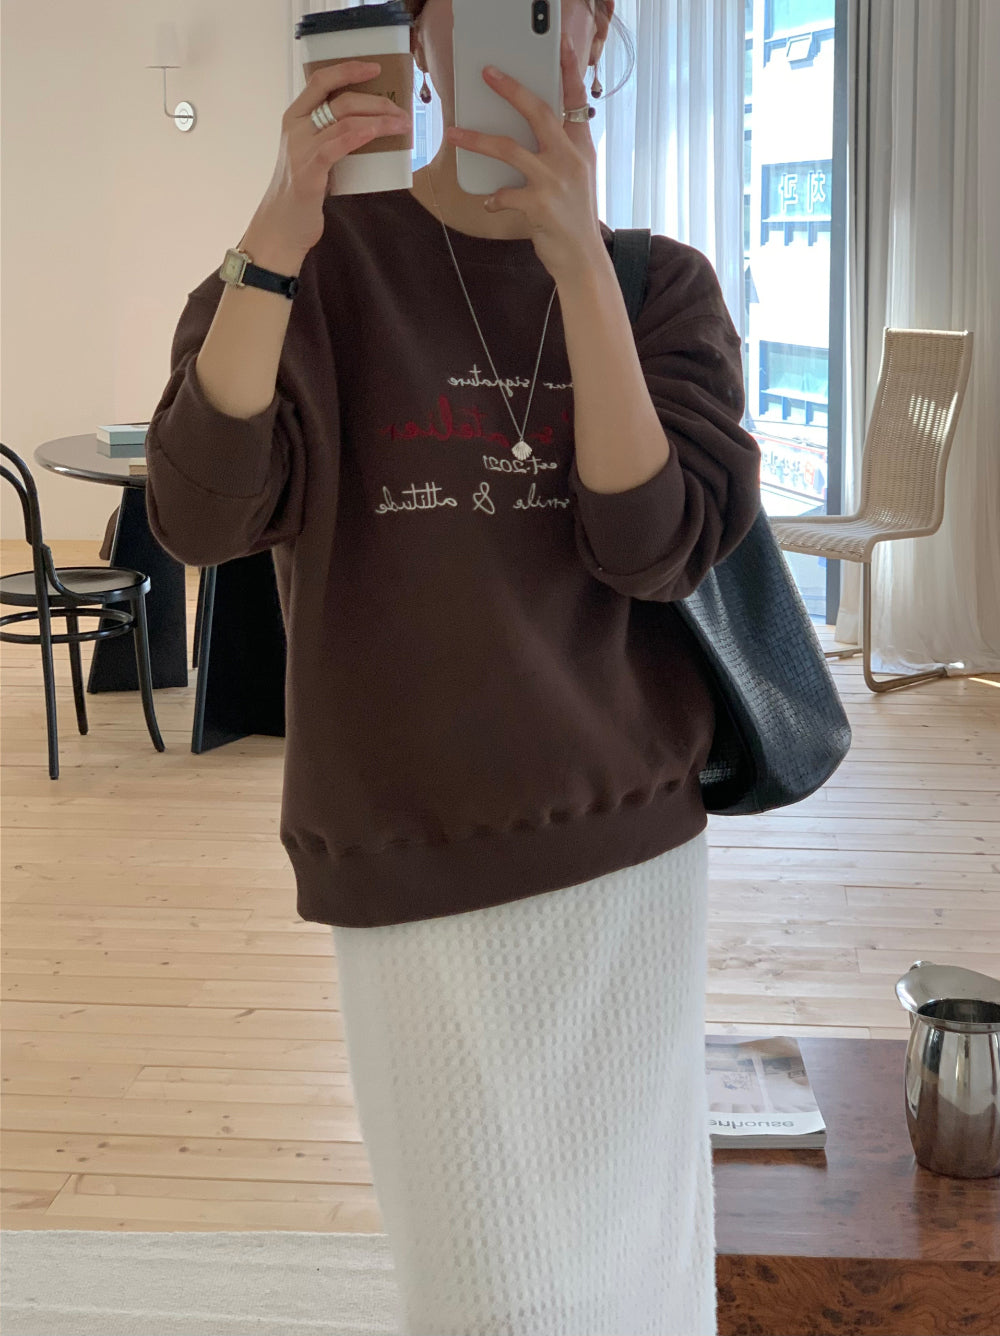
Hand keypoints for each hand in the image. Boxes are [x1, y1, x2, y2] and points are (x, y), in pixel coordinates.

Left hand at [445, 33, 605, 283]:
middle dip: (511, 89)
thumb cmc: (573, 218)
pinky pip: (504, 193)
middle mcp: (570, 158)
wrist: (583, 258)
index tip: (561, 44)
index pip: (576, 100)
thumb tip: (526, 133)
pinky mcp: (539, 205)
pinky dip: (493, 197)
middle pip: (538, 112)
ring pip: (508, 148)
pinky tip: (489, 201)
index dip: (569, 70)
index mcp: (580, 148)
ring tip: (453, 134)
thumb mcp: (576, 178)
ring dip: (476, 140)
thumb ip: (559, 153)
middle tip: (487, 73)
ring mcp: (555, 180)